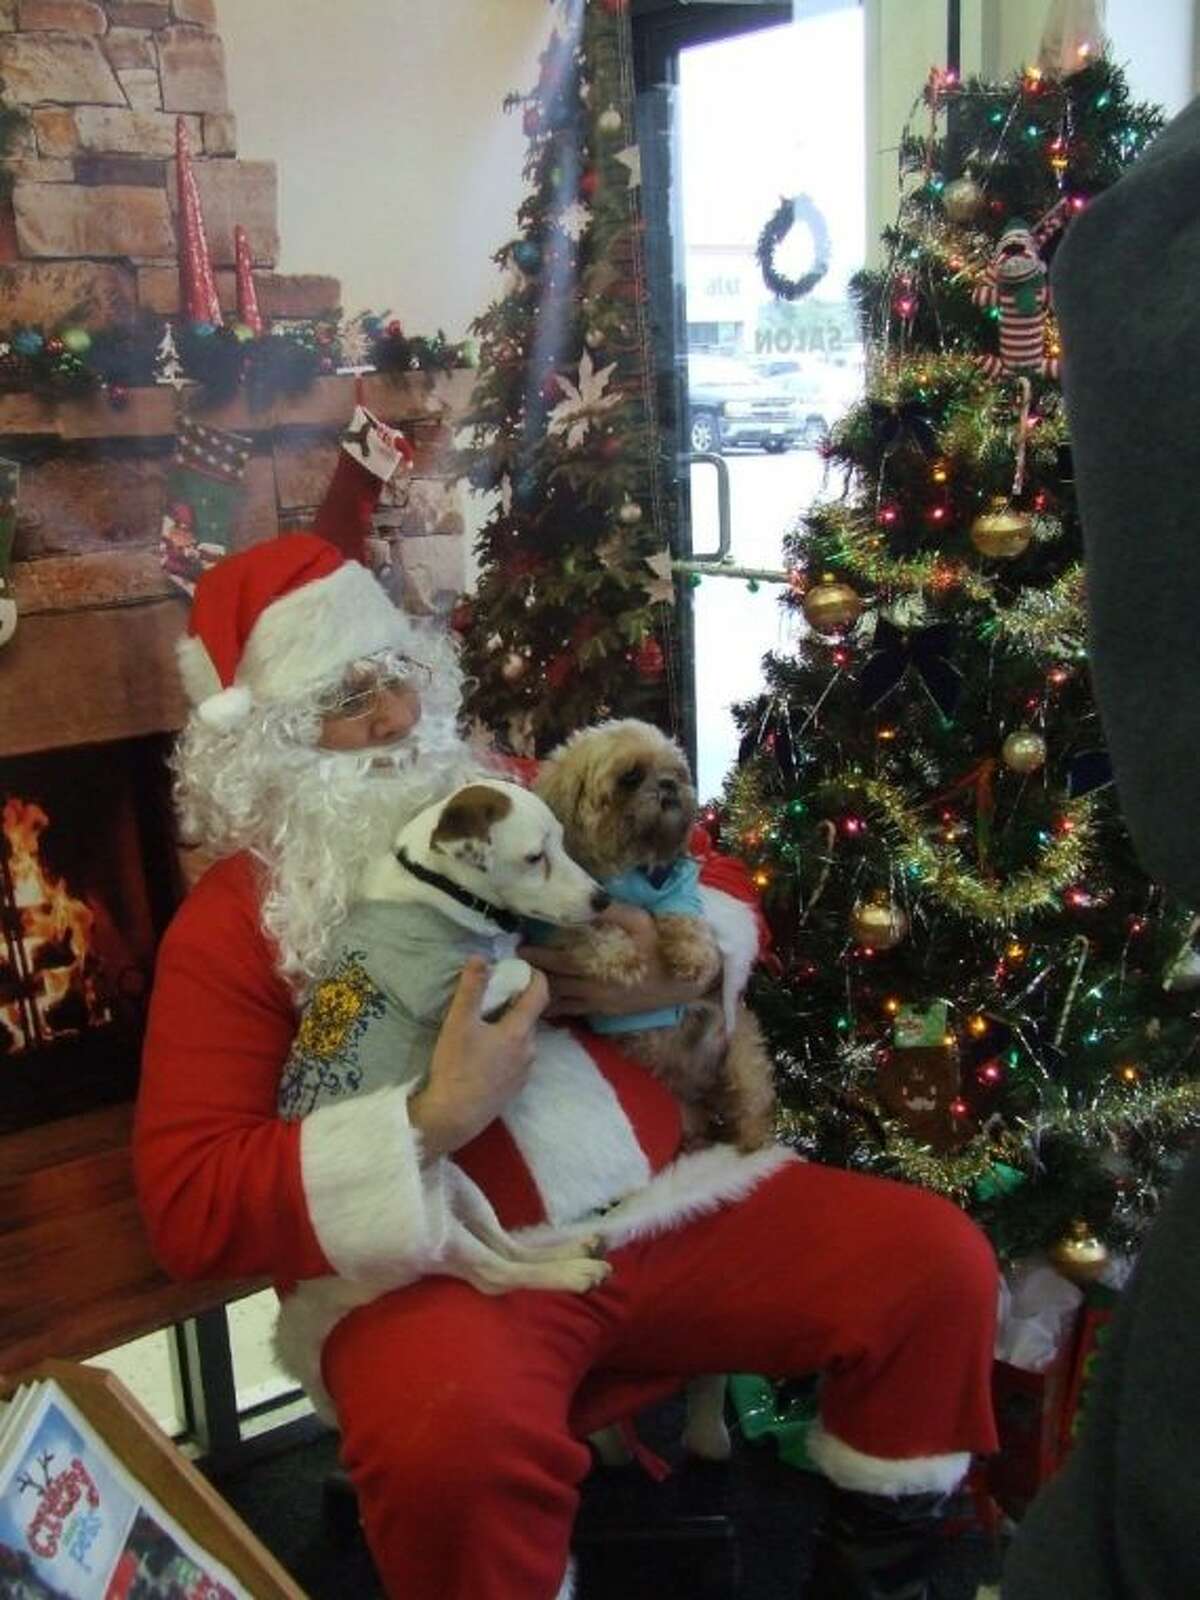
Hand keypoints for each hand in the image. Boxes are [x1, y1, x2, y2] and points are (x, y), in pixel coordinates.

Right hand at [409, 958, 548, 1157]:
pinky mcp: (515, 1088)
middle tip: (494, 993)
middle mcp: (530, 1050)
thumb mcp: (459, 1023)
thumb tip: (481, 957)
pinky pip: (517, 1059)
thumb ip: (471, 989)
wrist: (454, 1116)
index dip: (535, 975)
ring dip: (510, 1026)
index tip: (522, 966)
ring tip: (486, 1023)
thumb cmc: (456, 1067)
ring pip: (523, 1039)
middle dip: (516, 1002)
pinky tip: (485, 1053)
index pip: (540, 994)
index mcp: (520, 1031)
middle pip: (529, 1017)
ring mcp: (525, 1072)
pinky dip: (507, 1048)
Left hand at [519, 903, 719, 1018]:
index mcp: (599, 966)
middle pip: (552, 985)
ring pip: (559, 1002)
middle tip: (510, 967)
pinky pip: (572, 1013)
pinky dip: (554, 1010)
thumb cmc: (660, 950)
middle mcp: (593, 989)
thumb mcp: (642, 923)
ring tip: (517, 986)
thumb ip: (615, 912)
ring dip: (537, 995)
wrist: (682, 985)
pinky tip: (540, 1007)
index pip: (558, 963)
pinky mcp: (602, 1012)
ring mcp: (597, 1004)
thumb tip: (593, 899)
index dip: (537, 955)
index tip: (519, 946)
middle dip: (530, 976)